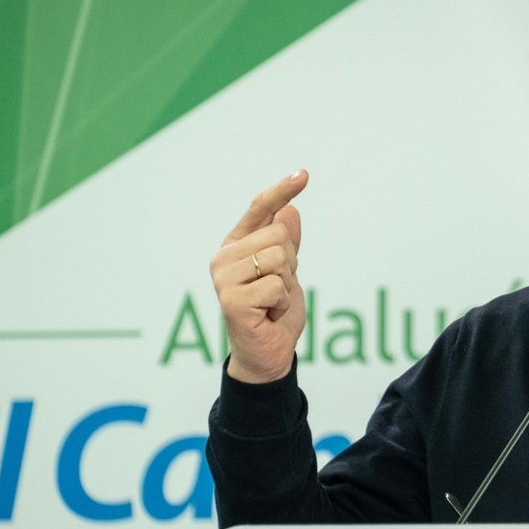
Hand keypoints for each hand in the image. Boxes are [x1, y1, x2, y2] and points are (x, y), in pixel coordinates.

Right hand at [210, 170, 307, 383]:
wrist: (267, 354)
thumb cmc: (274, 313)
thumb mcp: (286, 273)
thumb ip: (285, 243)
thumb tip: (291, 210)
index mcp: (236, 245)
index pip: (260, 209)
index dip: (282, 191)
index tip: (304, 174)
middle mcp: (224, 258)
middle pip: (279, 235)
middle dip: (290, 264)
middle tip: (277, 289)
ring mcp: (224, 278)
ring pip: (280, 258)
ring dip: (287, 285)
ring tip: (272, 303)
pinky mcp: (232, 300)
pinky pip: (278, 286)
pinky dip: (283, 304)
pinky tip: (269, 316)